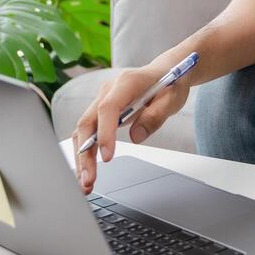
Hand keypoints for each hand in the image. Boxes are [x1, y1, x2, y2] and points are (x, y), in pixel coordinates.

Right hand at [71, 62, 194, 190]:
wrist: (166, 71)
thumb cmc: (170, 83)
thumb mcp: (172, 99)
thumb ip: (155, 116)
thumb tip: (136, 137)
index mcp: (126, 83)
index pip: (108, 108)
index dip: (105, 132)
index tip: (107, 157)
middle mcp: (108, 90)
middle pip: (87, 122)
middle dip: (85, 153)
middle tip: (89, 179)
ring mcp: (101, 100)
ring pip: (83, 130)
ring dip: (81, 157)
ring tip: (86, 182)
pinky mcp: (101, 112)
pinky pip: (88, 132)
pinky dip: (85, 152)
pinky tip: (87, 171)